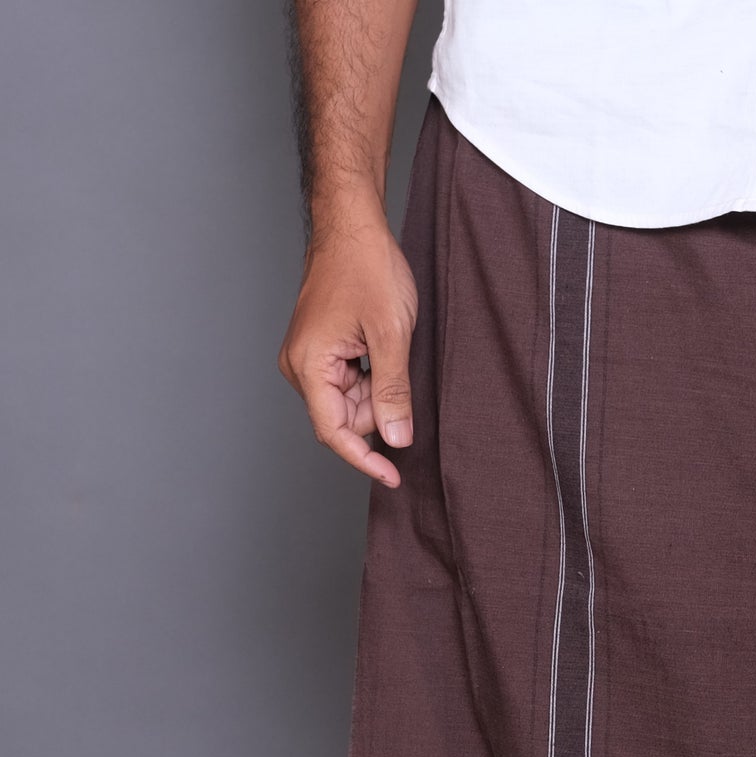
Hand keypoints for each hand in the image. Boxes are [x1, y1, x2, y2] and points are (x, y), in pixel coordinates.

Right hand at [278, 206, 418, 485]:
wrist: (354, 225)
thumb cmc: (367, 267)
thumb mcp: (391, 335)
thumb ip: (392, 392)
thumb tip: (394, 439)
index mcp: (309, 364)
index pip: (333, 432)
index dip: (364, 459)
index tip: (393, 476)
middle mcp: (300, 366)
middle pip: (343, 418)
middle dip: (377, 411)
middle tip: (399, 372)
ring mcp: (309, 358)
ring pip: (350, 402)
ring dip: (377, 390)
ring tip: (389, 348)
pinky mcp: (321, 350)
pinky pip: (349, 382)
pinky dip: (372, 377)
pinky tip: (381, 348)